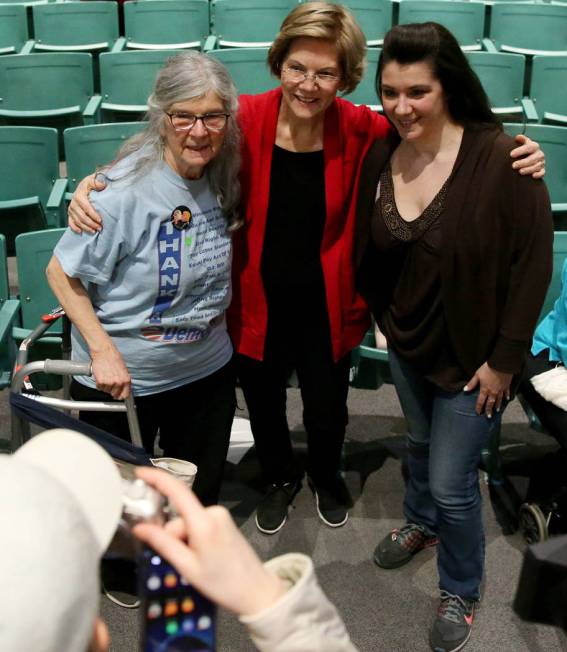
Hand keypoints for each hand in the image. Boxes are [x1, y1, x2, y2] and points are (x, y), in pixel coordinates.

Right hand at [68, 174, 105, 233]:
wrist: (84, 186)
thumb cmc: (89, 185)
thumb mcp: (93, 181)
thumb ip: (96, 183)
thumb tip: (102, 185)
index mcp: (79, 195)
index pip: (86, 207)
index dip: (93, 215)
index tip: (100, 220)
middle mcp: (73, 203)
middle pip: (81, 216)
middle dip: (91, 223)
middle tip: (100, 228)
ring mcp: (71, 209)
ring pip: (77, 221)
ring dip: (86, 227)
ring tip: (94, 231)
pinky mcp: (70, 213)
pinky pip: (70, 222)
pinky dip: (75, 228)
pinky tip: (81, 232)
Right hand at [91, 345, 130, 399]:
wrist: (104, 352)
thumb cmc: (114, 359)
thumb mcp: (124, 370)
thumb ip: (124, 380)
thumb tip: (124, 389)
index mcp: (126, 380)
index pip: (125, 395)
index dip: (121, 396)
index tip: (119, 396)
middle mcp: (119, 382)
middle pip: (114, 395)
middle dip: (112, 390)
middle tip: (110, 382)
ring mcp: (109, 383)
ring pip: (106, 391)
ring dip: (105, 386)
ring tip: (106, 375)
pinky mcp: (100, 382)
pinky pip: (99, 387)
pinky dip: (99, 383)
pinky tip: (101, 375)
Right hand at [132, 467, 286, 616]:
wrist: (254, 590)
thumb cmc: (222, 583)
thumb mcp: (187, 567)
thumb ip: (162, 544)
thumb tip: (140, 528)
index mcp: (203, 522)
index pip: (176, 491)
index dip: (156, 478)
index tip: (140, 473)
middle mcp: (213, 512)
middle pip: (178, 517)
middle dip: (172, 537)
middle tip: (181, 562)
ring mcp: (220, 516)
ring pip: (187, 523)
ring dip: (183, 540)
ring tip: (196, 563)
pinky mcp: (223, 521)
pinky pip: (197, 524)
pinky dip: (192, 538)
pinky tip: (202, 556)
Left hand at [464, 362, 511, 416]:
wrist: (501, 364)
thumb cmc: (488, 368)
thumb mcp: (477, 375)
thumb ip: (472, 383)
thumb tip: (465, 390)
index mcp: (485, 389)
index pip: (480, 401)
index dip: (479, 407)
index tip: (478, 413)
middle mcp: (493, 392)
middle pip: (490, 403)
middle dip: (489, 410)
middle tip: (489, 416)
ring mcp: (500, 389)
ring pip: (499, 400)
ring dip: (498, 405)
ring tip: (497, 410)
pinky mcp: (506, 386)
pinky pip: (506, 393)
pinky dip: (506, 396)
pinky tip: (507, 399)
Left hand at [511, 134, 544, 178]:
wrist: (529, 158)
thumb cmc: (523, 151)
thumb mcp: (522, 144)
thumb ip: (521, 140)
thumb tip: (517, 137)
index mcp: (534, 146)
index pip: (529, 147)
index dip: (520, 150)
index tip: (511, 154)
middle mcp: (539, 154)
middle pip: (533, 158)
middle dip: (523, 162)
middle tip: (513, 166)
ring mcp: (541, 162)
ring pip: (537, 166)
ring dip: (529, 169)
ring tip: (520, 172)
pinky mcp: (542, 170)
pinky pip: (542, 172)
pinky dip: (539, 174)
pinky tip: (533, 176)